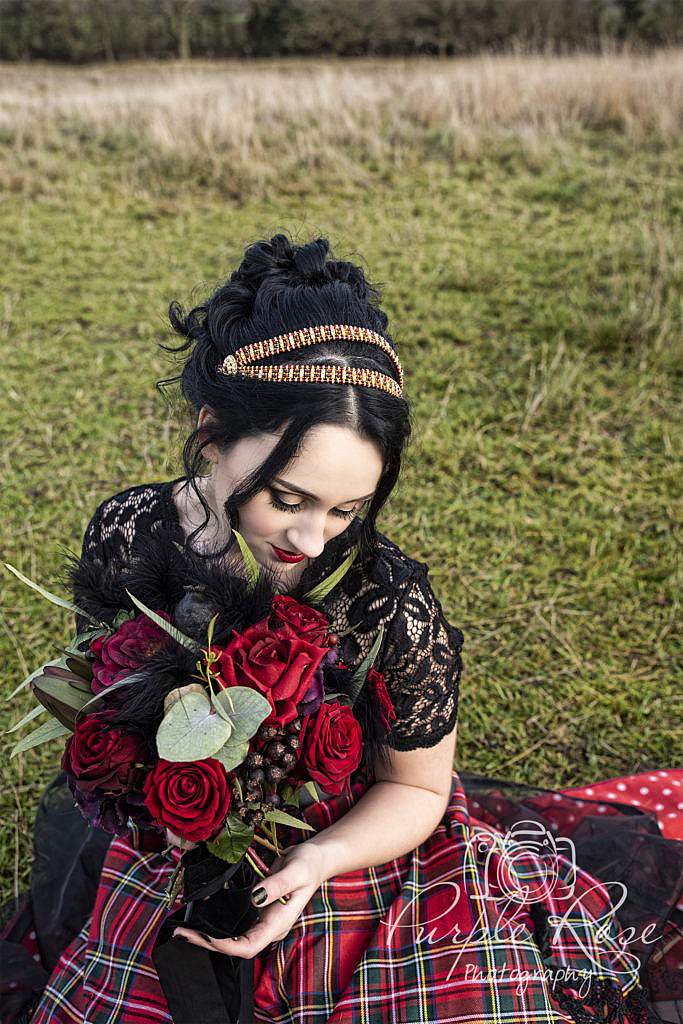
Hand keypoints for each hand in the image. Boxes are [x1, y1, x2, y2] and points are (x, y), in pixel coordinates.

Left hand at [173, 840, 327, 958]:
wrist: (314, 859)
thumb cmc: (308, 865)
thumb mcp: (296, 872)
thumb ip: (276, 886)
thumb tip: (254, 898)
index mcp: (277, 924)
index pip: (247, 947)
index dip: (223, 946)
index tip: (203, 935)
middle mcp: (267, 926)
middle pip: (234, 946)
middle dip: (207, 942)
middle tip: (182, 932)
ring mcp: (262, 919)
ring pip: (232, 935)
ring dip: (208, 933)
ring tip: (185, 925)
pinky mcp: (257, 908)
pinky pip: (234, 920)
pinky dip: (217, 918)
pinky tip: (204, 909)